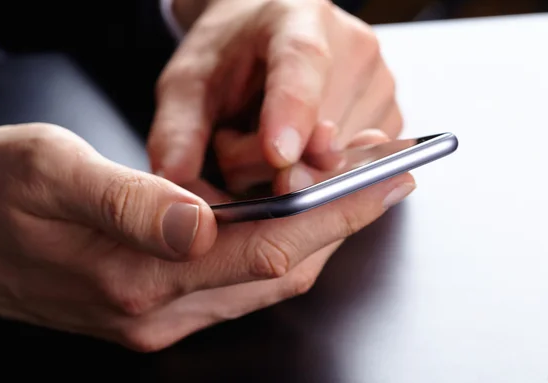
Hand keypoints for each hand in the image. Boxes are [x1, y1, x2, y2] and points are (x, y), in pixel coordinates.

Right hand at [0, 123, 413, 350]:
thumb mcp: (48, 172)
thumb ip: (126, 201)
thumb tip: (197, 221)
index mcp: (137, 274)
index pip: (269, 246)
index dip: (337, 211)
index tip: (387, 175)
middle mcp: (159, 310)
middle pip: (283, 269)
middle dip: (346, 218)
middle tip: (391, 171)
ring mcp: (160, 316)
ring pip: (267, 279)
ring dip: (321, 232)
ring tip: (359, 185)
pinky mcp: (156, 308)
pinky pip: (240, 281)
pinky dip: (283, 248)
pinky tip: (299, 216)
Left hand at [149, 0, 401, 187]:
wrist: (263, 39)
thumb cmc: (230, 56)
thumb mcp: (189, 84)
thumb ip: (177, 131)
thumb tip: (175, 181)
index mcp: (298, 19)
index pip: (302, 65)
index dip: (292, 114)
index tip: (279, 156)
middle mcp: (354, 50)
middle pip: (316, 135)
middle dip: (265, 163)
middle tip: (236, 136)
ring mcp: (379, 87)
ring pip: (333, 164)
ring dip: (289, 172)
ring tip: (267, 136)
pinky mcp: (390, 122)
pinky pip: (350, 174)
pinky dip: (315, 175)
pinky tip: (297, 148)